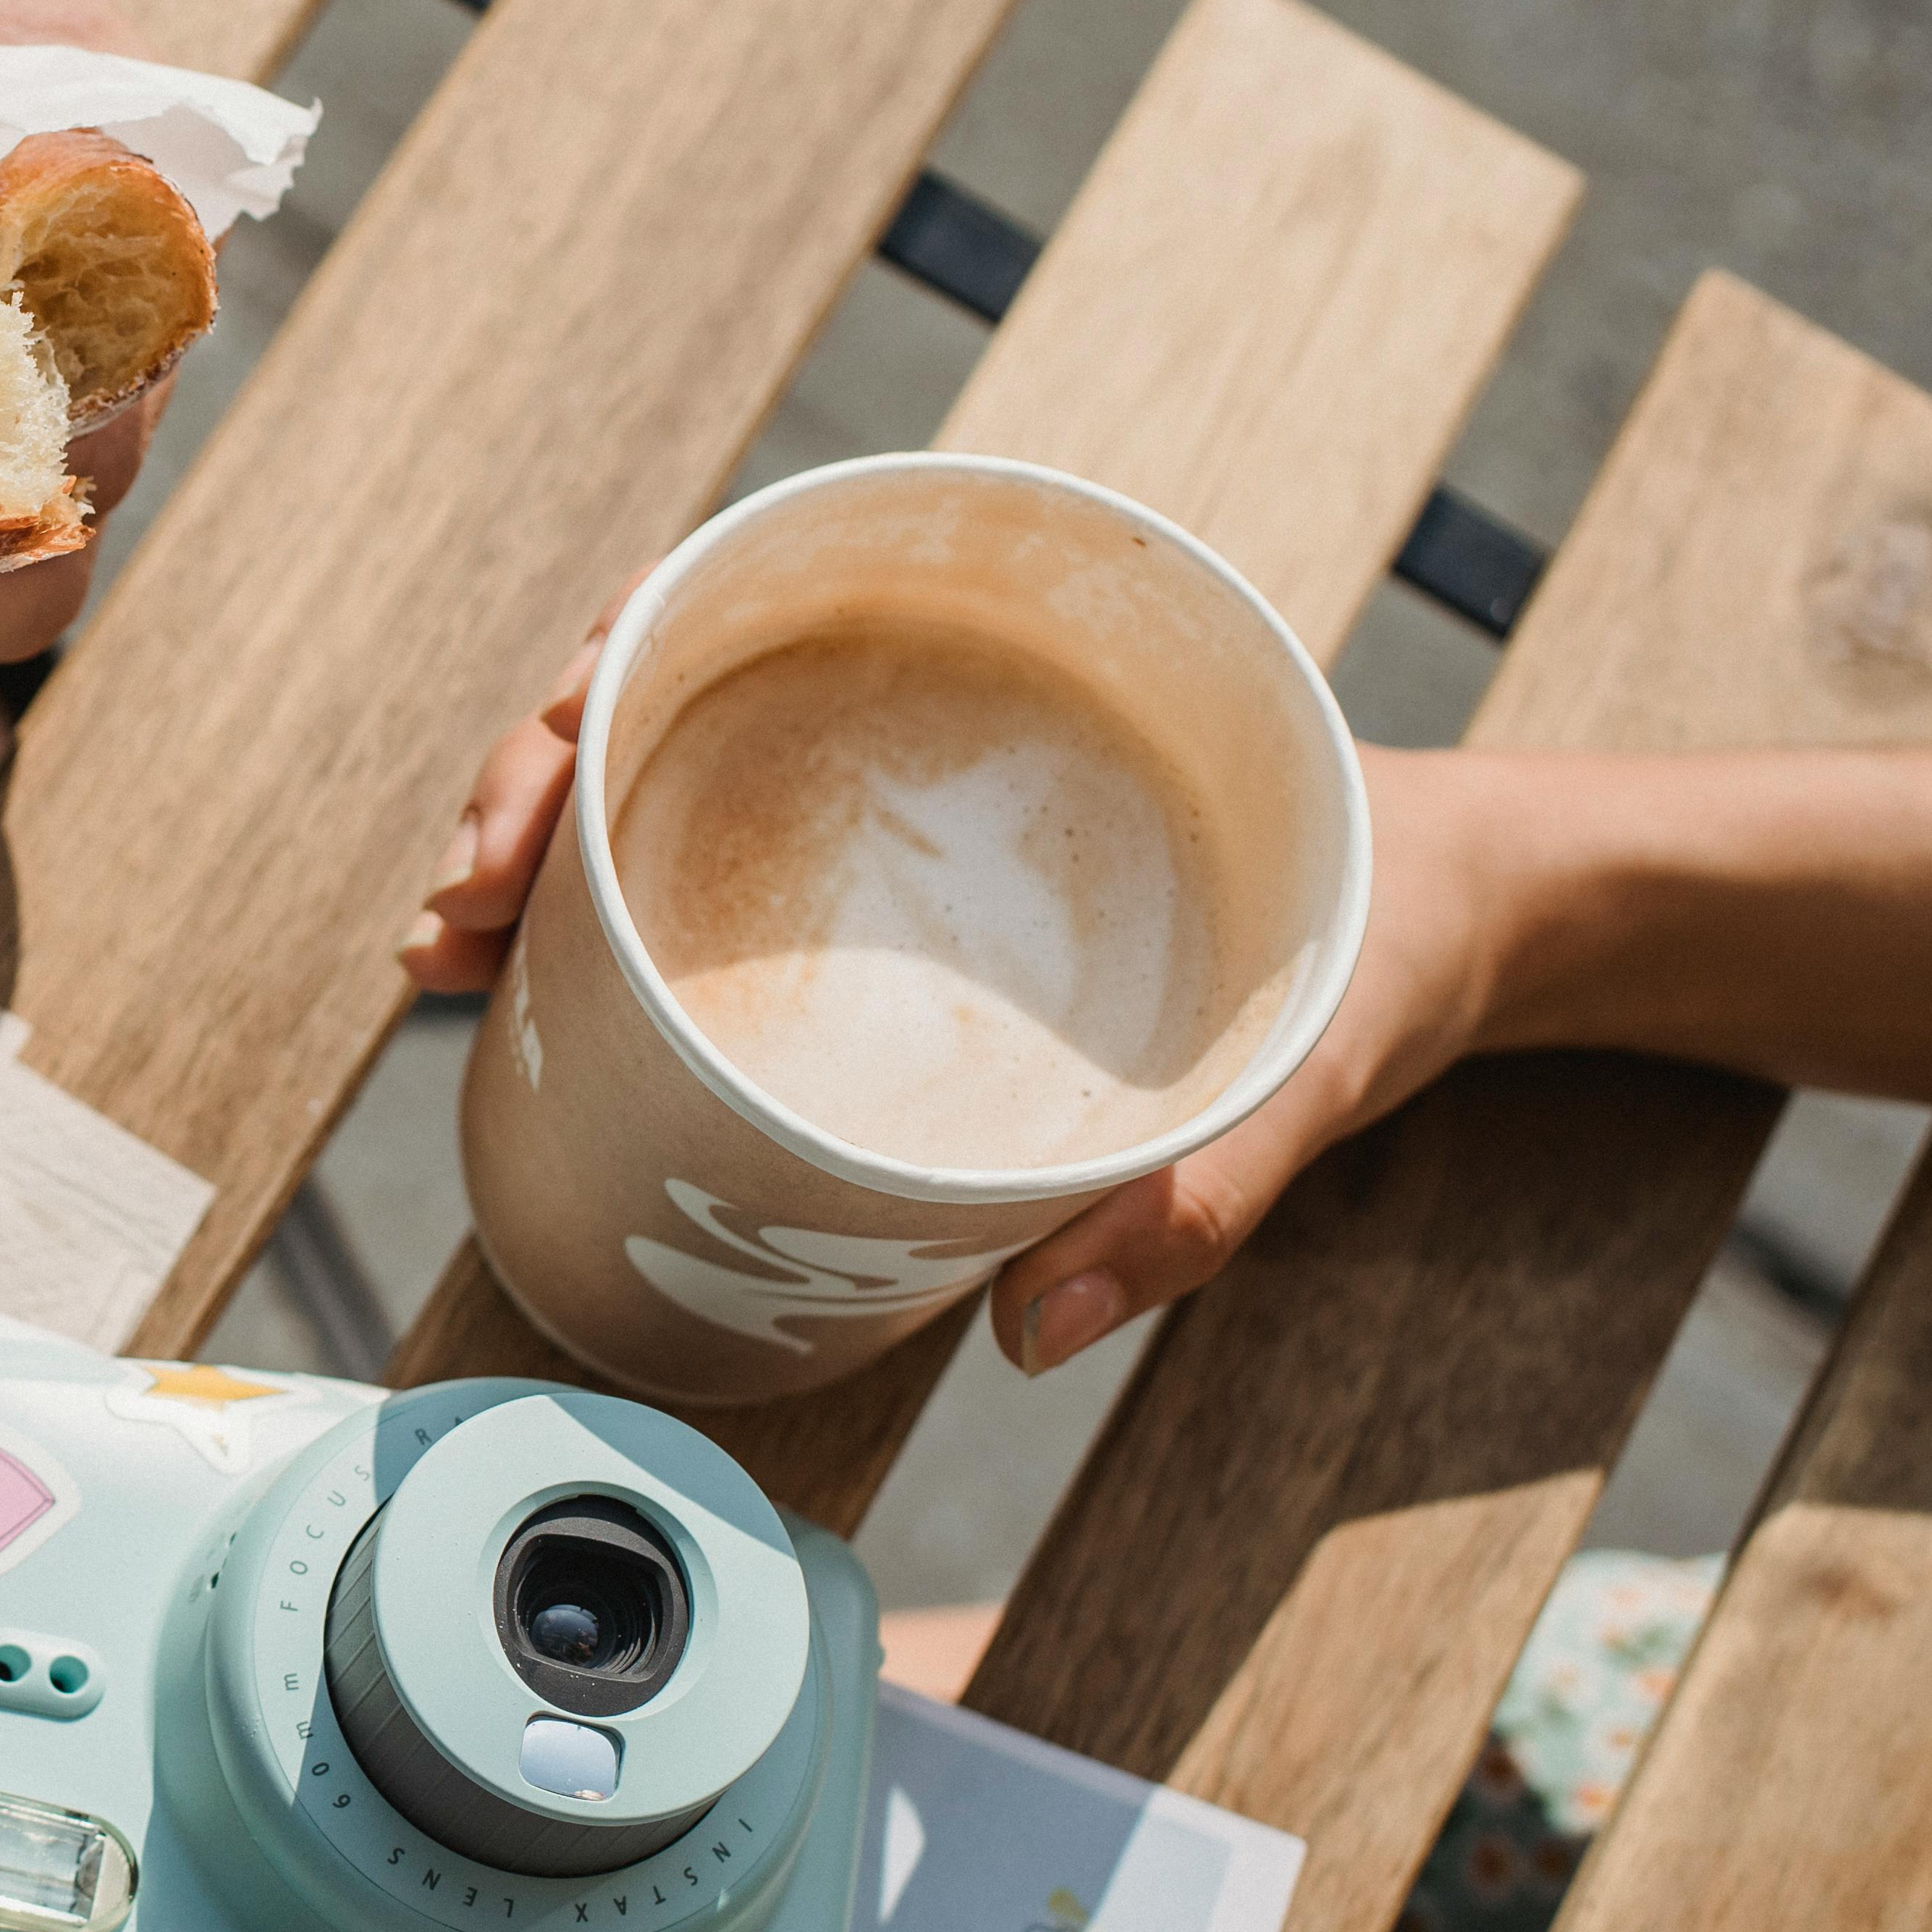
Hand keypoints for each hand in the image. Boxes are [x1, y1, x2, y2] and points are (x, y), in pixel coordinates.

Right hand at [393, 593, 1518, 1379]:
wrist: (1485, 907)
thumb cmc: (1400, 939)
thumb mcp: (1317, 1057)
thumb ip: (1197, 1193)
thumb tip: (1031, 1329)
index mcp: (1019, 665)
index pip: (745, 603)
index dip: (603, 684)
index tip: (531, 800)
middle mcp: (928, 700)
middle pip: (662, 689)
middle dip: (524, 791)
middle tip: (452, 915)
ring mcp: (896, 779)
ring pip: (665, 768)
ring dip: (537, 846)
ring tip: (446, 954)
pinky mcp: (890, 861)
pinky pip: (722, 849)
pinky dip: (609, 902)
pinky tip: (527, 974)